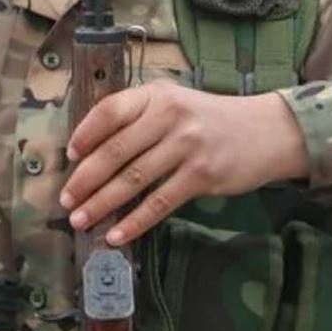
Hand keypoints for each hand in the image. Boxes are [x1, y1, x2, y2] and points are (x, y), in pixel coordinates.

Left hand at [60, 85, 308, 246]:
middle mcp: (169, 116)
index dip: (85, 134)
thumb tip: (91, 152)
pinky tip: (117, 235)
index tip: (70, 157)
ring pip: (133, 180)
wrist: (265, 131)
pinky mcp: (201, 176)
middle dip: (85, 179)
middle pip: (115, 150)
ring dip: (102, 203)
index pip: (110, 111)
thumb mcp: (173, 103)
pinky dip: (135, 222)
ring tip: (80, 220)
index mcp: (156, 95)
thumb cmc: (209, 119)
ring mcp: (186, 146)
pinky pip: (159, 203)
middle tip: (66, 200)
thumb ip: (138, 118)